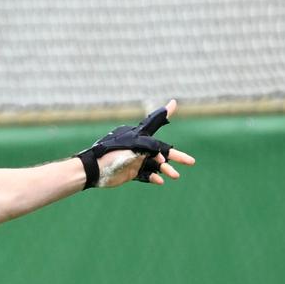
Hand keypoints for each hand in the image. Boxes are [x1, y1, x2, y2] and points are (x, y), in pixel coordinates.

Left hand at [79, 100, 194, 188]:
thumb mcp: (134, 147)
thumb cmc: (112, 154)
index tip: (174, 103)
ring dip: (166, 169)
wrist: (93, 170)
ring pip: (155, 164)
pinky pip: (145, 175)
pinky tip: (160, 181)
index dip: (166, 113)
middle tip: (191, 161)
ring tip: (175, 176)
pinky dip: (153, 177)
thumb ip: (150, 147)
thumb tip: (163, 155)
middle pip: (162, 150)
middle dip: (176, 156)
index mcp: (138, 136)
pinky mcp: (131, 172)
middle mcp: (138, 146)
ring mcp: (135, 159)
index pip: (155, 124)